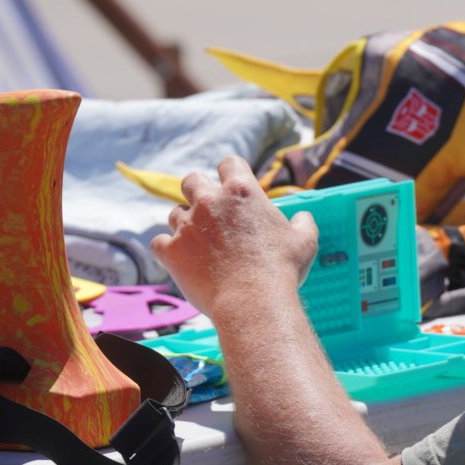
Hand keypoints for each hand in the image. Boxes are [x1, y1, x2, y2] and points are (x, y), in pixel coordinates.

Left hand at [150, 156, 318, 318]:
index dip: (230, 172)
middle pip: (190, 180)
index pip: (228, 163)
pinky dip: (168, 250)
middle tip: (208, 212)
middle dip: (197, 192)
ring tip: (199, 244)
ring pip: (174, 213)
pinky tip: (180, 260)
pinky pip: (159, 242)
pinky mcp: (171, 251)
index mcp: (241, 192)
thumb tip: (303, 218)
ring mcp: (187, 226)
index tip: (232, 186)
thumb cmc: (281, 270)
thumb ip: (303, 222)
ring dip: (184, 224)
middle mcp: (210, 202)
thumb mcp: (304, 241)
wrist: (252, 302)